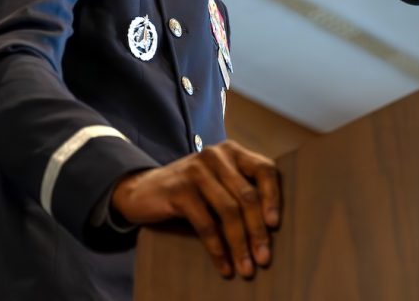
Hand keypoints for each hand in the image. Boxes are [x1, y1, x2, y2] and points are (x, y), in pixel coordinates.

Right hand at [110, 140, 279, 278]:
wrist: (142, 189)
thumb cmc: (191, 189)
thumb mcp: (218, 181)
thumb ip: (240, 190)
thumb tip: (270, 227)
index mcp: (233, 151)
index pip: (265, 169)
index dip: (274, 197)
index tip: (275, 225)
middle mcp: (217, 156)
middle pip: (247, 196)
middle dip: (258, 231)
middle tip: (264, 258)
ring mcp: (197, 171)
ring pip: (228, 212)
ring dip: (239, 244)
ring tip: (246, 267)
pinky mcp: (179, 190)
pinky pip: (205, 223)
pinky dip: (217, 248)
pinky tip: (224, 265)